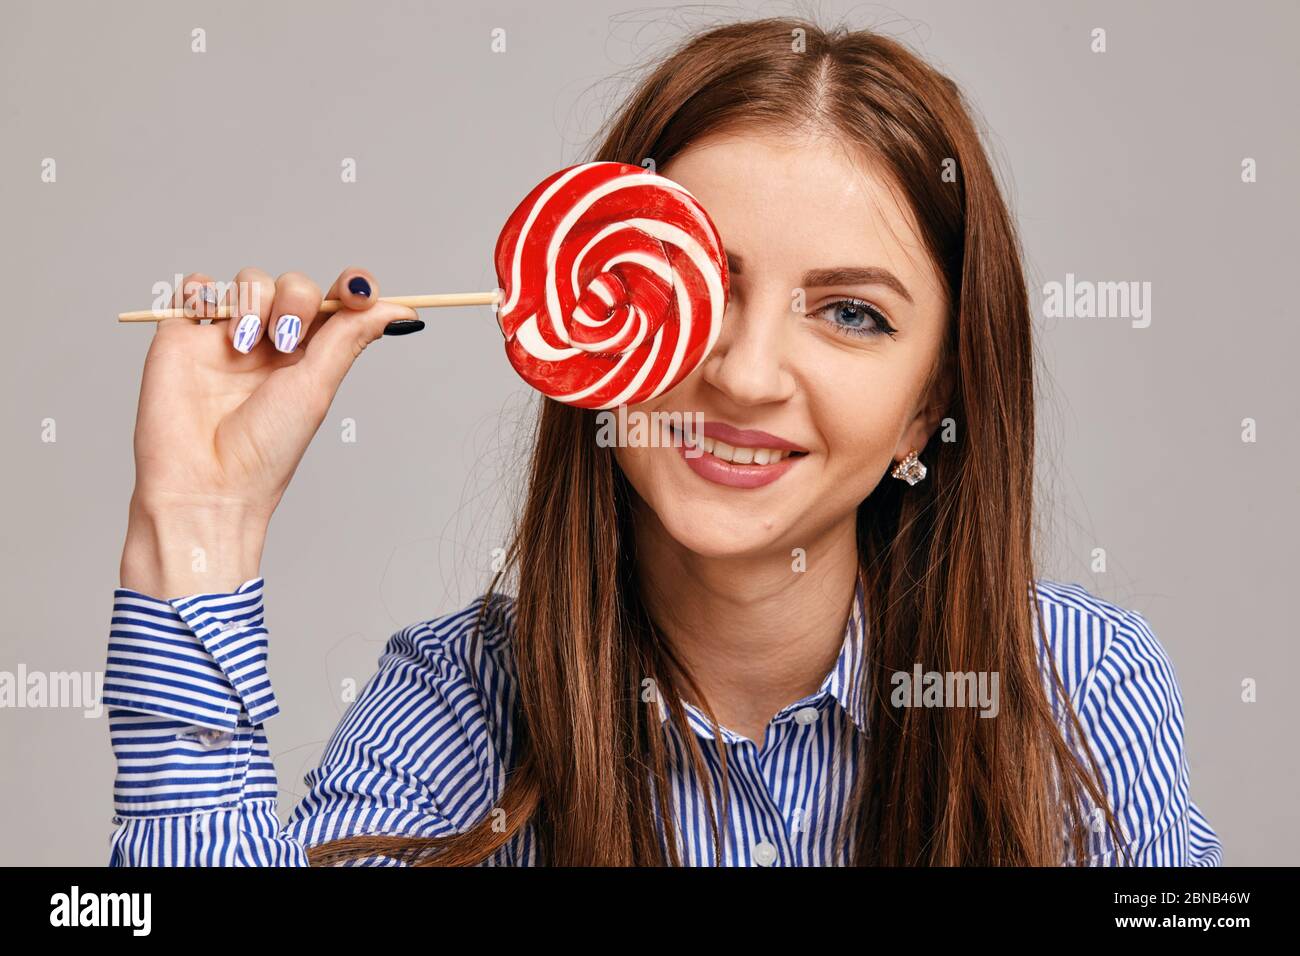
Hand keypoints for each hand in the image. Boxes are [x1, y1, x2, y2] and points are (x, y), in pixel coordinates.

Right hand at [120, 267, 419, 596]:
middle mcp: (271, 344)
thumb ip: (350, 338)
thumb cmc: (265, 449)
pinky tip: (210, 321)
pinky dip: (204, 290)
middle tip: (283, 341)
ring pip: (250, 280)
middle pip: (294, 286)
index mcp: (311, 358)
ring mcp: (228, 336)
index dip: (351, 288)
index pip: (336, 305)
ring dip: (252, 301)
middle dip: (295, 301)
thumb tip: (403, 310)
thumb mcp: (318, 388)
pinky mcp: (184, 335)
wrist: (204, 480)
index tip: (358, 292)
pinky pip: (196, 287)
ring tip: (242, 345)